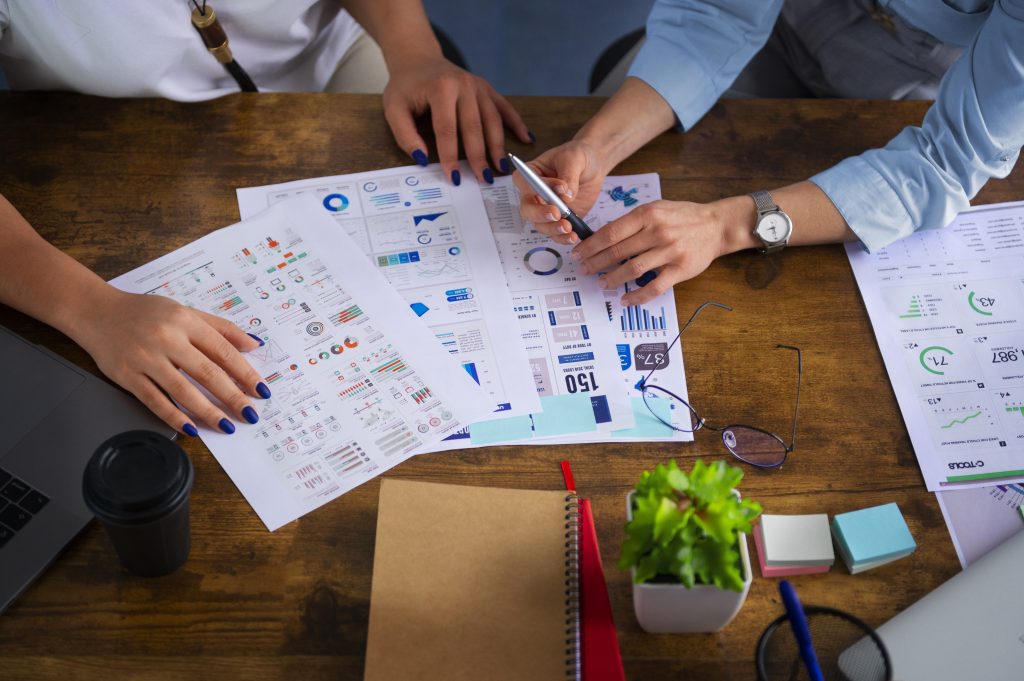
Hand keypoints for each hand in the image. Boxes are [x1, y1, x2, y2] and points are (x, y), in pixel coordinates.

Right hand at [74, 288, 269, 435]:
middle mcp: (167, 339)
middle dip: (232, 396)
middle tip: (249, 414)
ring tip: (226, 425)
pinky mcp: (127, 376)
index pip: (223, 350)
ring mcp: (145, 358)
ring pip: (182, 390)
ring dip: (207, 411)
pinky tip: (191, 427)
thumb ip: (220, 327)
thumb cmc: (145, 312)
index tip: (261, 390)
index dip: (244, 372)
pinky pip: (155, 400)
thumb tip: (253, 344)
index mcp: (185, 321)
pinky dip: (174, 416)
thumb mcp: (184, 310)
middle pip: (207, 373)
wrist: (96, 312)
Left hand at [383, 56, 531, 184]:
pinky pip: (505, 107)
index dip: (450, 156)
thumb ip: (405, 135)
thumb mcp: (394, 109)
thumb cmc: (406, 87)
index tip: (454, 177)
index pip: (447, 130)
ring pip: (493, 120)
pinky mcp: (487, 88)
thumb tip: (422, 159)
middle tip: (484, 179)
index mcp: (440, 89)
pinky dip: (517, 123)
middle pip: (474, 127)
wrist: (418, 60)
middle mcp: (464, 85)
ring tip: (502, 167)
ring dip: (498, 145)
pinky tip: (526, 139)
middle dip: (479, 156)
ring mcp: (478, 86)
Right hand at [515, 140, 608, 245]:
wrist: (593, 166)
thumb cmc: (578, 156)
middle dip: (540, 214)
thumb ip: (569, 176)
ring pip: (540, 225)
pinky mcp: (558, 220)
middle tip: (557, 214)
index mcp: (531, 174)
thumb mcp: (574, 159)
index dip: (537, 189)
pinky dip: (563, 238)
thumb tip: (566, 195)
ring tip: (568, 228)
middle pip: (527, 209)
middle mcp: (534, 194)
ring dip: (553, 229)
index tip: (559, 188)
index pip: (524, 183)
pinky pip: (555, 233)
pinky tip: (573, 237)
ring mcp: (545, 209)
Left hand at [572, 200, 732, 304]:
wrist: (716, 225)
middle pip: (617, 251)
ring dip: (613, 279)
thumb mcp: (656, 208)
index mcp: (647, 214)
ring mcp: (669, 251)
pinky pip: (654, 287)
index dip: (591, 245)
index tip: (578, 253)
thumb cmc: (683, 217)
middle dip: (596, 263)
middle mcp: (656, 232)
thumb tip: (605, 237)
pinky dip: (637, 296)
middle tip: (584, 270)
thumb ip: (633, 221)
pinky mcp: (680, 269)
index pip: (611, 232)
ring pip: (632, 269)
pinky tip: (626, 299)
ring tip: (602, 283)